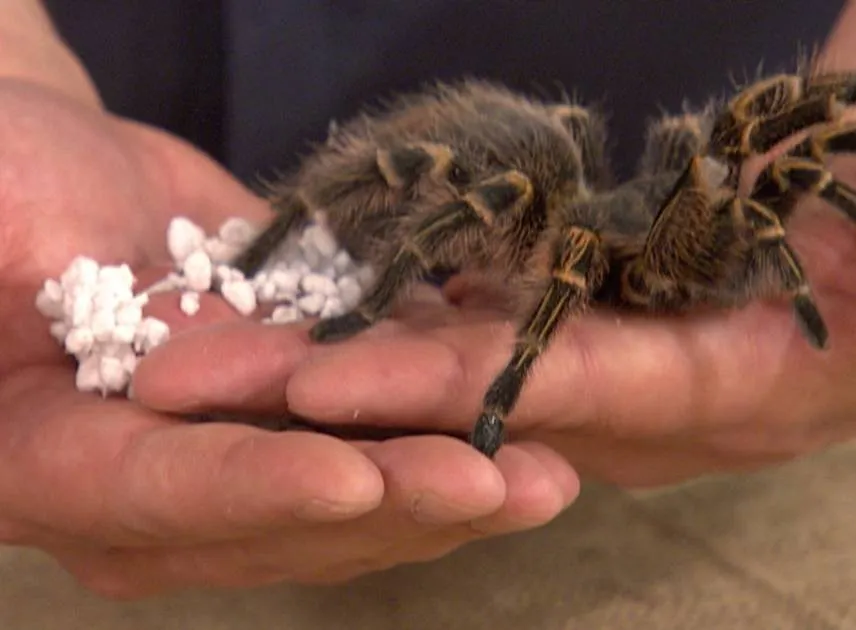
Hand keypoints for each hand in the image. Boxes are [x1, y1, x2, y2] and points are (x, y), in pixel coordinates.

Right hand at [0, 80, 578, 597]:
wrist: (63, 178)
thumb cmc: (4, 183)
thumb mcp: (3, 221)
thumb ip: (54, 290)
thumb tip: (163, 355)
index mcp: (48, 463)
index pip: (158, 491)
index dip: (254, 487)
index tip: (349, 477)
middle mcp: (151, 486)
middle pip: (280, 514)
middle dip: (392, 500)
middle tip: (488, 486)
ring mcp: (237, 456)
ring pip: (351, 489)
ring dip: (448, 484)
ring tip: (543, 478)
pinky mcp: (299, 414)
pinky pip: (377, 429)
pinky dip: (449, 423)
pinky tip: (527, 414)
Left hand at [129, 113, 855, 489]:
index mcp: (775, 387)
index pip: (618, 394)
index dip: (492, 388)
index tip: (350, 390)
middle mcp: (689, 392)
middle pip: (512, 396)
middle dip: (360, 402)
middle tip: (195, 394)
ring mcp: (644, 347)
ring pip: (485, 359)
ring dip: (353, 357)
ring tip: (201, 359)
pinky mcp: (618, 298)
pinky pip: (497, 303)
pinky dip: (406, 297)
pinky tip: (308, 291)